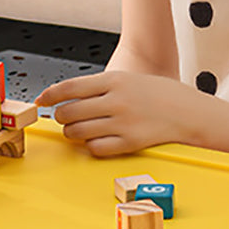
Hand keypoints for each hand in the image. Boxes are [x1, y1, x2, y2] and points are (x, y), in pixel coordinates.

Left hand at [35, 70, 198, 156]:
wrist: (187, 112)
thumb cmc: (157, 96)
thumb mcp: (128, 80)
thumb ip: (100, 88)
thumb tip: (68, 98)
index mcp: (114, 80)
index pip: (70, 87)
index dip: (50, 95)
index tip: (41, 101)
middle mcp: (116, 101)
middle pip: (69, 112)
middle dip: (62, 118)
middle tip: (65, 119)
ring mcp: (122, 123)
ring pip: (78, 132)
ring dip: (73, 133)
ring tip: (80, 130)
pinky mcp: (129, 143)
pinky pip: (95, 148)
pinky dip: (90, 146)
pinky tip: (96, 141)